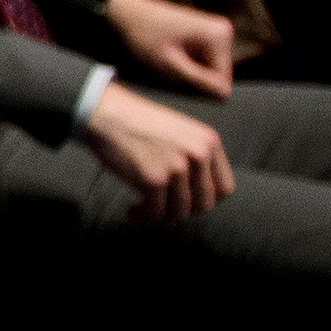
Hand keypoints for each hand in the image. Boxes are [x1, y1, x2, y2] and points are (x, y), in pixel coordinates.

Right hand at [79, 85, 235, 225]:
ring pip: (179, 211)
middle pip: (204, 204)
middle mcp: (198, 155)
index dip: (206, 202)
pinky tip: (132, 210)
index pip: (225, 188)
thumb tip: (197, 193)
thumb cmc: (137, 123)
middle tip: (165, 211)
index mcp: (209, 142)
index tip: (188, 204)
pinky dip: (143, 217)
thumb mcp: (181, 132)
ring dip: (161, 217)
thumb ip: (196, 156)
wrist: (106, 113)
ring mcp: (177, 167)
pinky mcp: (154, 179)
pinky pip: (155, 212)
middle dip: (183, 213)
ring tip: (143, 211)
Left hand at [104, 0, 235, 96]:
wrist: (130, 13)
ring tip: (170, 60)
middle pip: (219, 76)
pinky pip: (204, 63)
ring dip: (190, 73)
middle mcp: (224, 33)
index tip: (176, 76)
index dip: (199, 87)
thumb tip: (224, 95)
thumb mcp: (170, 63)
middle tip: (170, 67)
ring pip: (211, 71)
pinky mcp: (209, 38)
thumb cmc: (146, 35)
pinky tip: (172, 57)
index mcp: (219, 36)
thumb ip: (198, 80)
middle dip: (195, 79)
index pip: (223, 80)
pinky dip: (188, 66)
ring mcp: (217, 34)